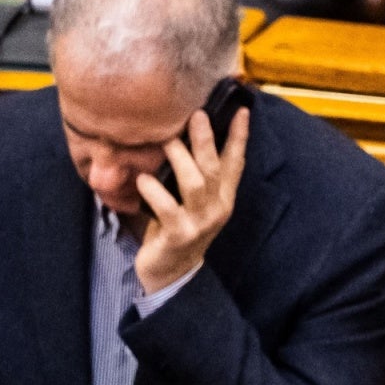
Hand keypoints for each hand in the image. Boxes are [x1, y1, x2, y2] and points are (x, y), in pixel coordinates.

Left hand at [131, 98, 248, 296]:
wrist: (171, 275)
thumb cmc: (177, 228)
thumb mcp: (192, 200)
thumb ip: (194, 174)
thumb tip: (181, 135)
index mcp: (222, 198)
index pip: (235, 162)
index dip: (239, 137)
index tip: (243, 110)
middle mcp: (216, 209)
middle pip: (214, 168)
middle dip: (206, 140)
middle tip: (196, 114)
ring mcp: (199, 223)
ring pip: (195, 184)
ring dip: (180, 160)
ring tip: (166, 141)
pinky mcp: (178, 236)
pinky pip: (168, 209)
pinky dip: (154, 191)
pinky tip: (142, 179)